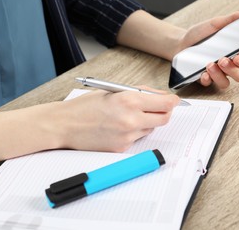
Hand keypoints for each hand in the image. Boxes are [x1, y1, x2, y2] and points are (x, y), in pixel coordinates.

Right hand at [55, 89, 179, 151]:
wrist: (64, 125)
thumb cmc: (85, 106)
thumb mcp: (113, 91)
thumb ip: (139, 92)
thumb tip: (159, 96)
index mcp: (129, 100)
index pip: (166, 103)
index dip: (173, 101)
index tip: (174, 101)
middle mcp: (131, 119)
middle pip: (164, 119)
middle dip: (164, 112)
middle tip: (158, 108)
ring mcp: (127, 136)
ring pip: (151, 129)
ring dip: (147, 122)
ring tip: (128, 116)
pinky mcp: (122, 148)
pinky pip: (137, 139)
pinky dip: (134, 132)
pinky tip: (118, 127)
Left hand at [175, 12, 238, 88]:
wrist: (180, 42)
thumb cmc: (200, 34)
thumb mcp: (215, 24)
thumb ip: (232, 19)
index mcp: (232, 53)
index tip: (237, 57)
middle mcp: (226, 66)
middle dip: (233, 70)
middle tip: (223, 60)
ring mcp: (215, 74)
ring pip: (225, 83)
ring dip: (219, 75)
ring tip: (210, 64)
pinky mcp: (203, 79)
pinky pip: (209, 84)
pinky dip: (207, 79)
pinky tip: (203, 73)